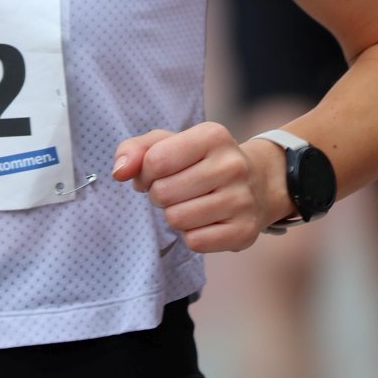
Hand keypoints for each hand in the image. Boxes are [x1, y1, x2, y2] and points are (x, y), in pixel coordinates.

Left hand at [112, 121, 281, 251]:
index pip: (156, 160)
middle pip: (164, 193)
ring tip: (190, 204)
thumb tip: (119, 171)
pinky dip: (191, 235)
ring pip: (177, 219)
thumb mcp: (169, 144)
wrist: (258, 183)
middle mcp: (232, 165)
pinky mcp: (244, 231)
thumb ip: (136, 150)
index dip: (146, 172)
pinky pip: (195, 242)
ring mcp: (242, 199)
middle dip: (160, 195)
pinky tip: (204, 221)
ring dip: (174, 215)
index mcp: (212, 136)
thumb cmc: (200, 162)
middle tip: (175, 191)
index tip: (156, 173)